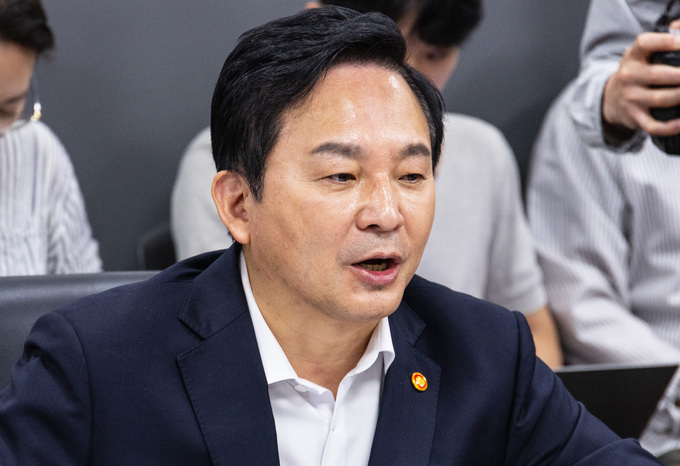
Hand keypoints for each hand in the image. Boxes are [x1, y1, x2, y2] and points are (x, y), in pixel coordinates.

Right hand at [603, 20, 679, 135]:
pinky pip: (654, 126)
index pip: (645, 43)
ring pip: (661, 99)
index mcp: (632, 56)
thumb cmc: (637, 72)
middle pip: (658, 75)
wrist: (612, 99)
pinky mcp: (634, 117)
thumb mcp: (641, 53)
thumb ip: (663, 38)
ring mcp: (631, 98)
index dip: (665, 41)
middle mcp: (628, 77)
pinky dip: (670, 126)